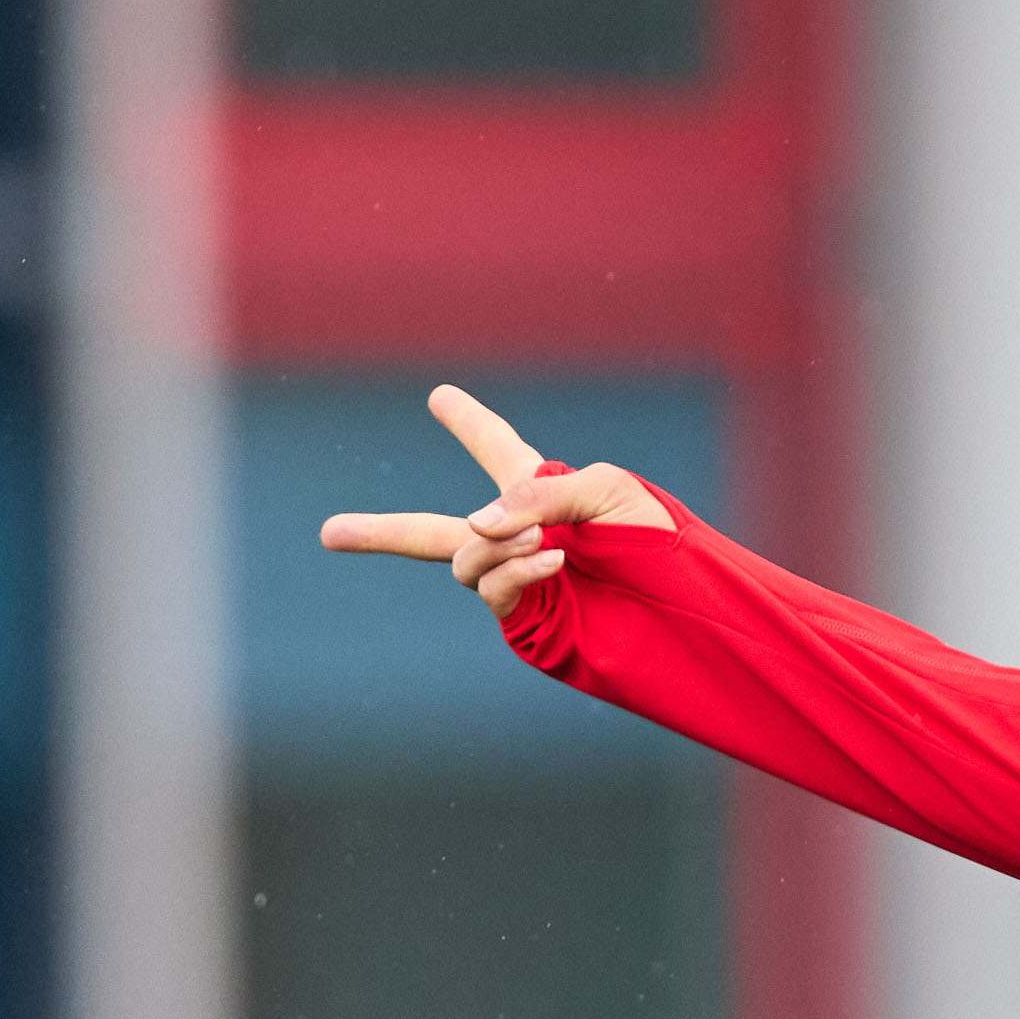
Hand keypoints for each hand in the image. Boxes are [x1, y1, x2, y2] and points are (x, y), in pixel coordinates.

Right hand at [316, 383, 674, 617]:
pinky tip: (552, 558)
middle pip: (435, 531)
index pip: (497, 449)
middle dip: (379, 534)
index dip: (468, 422)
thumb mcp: (605, 490)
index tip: (440, 395)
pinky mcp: (524, 622)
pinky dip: (515, 568)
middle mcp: (520, 538)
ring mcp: (517, 584)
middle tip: (329, 534)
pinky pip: (491, 588)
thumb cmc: (660, 541)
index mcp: (544, 492)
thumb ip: (533, 494)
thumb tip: (472, 526)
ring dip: (495, 544)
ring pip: (464, 558)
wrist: (690, 610)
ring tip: (546, 542)